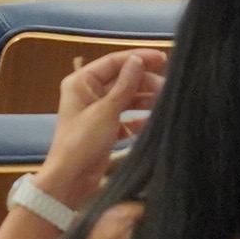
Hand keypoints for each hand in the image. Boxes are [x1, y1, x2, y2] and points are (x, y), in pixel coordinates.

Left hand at [38, 48, 163, 205]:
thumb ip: (124, 85)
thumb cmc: (82, 142)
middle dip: (144, 82)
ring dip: (144, 100)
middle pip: (121, 80)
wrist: (71, 180)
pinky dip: (138, 120)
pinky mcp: (105, 130)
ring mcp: (97, 112)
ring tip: (165, 103)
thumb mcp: (106, 111)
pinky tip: (153, 123)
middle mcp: (88, 93)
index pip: (113, 62)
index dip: (137, 58)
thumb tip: (137, 59)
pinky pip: (126, 118)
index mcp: (81, 82)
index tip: (163, 58)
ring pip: (126, 99)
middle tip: (168, 87)